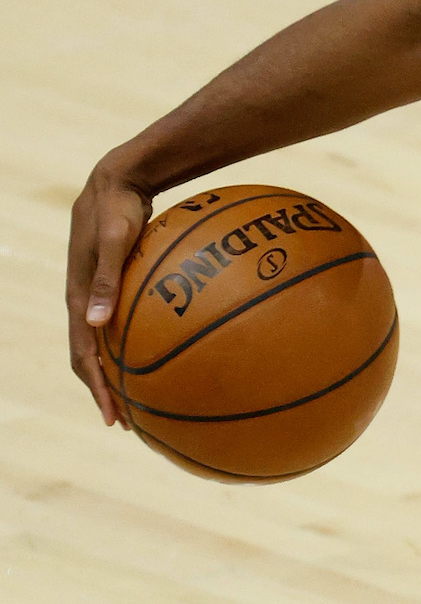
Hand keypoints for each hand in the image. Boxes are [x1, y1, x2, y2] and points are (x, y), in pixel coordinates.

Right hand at [66, 160, 152, 428]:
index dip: (97, 389)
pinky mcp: (112, 284)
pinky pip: (120, 323)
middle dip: (106, 392)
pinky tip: (161, 351)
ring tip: (141, 398)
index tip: (114, 418)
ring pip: (102, 344)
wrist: (115, 181)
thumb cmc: (117, 207)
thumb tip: (95, 323)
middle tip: (128, 422)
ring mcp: (96, 294)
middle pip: (89, 358)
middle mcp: (83, 301)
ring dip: (117, 373)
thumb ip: (105, 277)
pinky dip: (132, 343)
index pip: (83, 355)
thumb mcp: (113, 239)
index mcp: (77, 298)